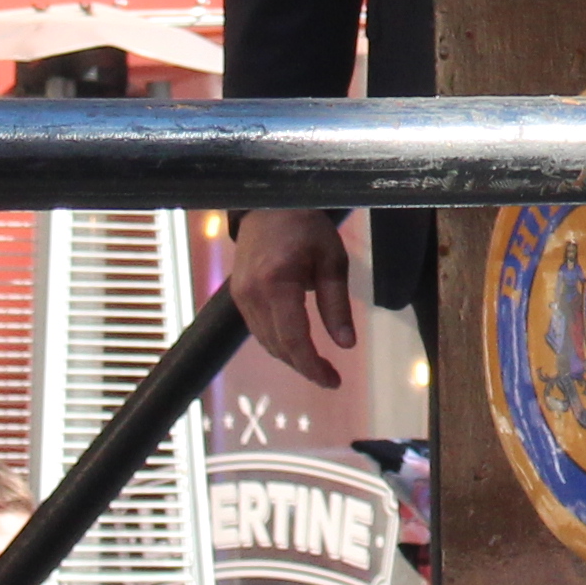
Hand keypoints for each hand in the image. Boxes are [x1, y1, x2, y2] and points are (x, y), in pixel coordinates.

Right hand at [227, 208, 357, 388]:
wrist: (270, 203)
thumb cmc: (307, 227)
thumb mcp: (332, 260)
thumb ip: (337, 304)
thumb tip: (346, 345)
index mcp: (277, 283)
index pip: (293, 339)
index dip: (312, 366)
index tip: (333, 381)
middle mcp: (253, 294)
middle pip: (278, 346)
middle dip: (304, 366)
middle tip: (331, 377)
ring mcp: (241, 296)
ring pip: (266, 342)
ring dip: (291, 357)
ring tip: (318, 365)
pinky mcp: (238, 295)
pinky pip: (259, 330)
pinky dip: (279, 342)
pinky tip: (297, 345)